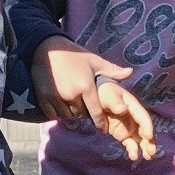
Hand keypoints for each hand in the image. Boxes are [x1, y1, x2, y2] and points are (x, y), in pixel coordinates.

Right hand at [31, 35, 155, 158]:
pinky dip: (57, 111)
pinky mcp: (43, 98)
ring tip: (70, 100)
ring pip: (67, 115)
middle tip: (81, 102)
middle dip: (83, 111)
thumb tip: (131, 72)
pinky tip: (59, 100)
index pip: (96, 113)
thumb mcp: (93, 60)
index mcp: (85, 86)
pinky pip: (54, 114)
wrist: (44, 46)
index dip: (100, 122)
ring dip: (70, 112)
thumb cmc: (72, 54)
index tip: (103, 128)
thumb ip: (111, 70)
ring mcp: (56, 97)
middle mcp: (71, 94)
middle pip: (81, 115)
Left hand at [96, 79, 156, 161]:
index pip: (143, 117)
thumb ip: (115, 102)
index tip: (149, 136)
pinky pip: (130, 144)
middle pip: (145, 130)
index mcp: (133, 107)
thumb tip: (123, 109)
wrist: (94, 99)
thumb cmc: (103, 93)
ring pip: (141, 139)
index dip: (147, 127)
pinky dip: (133, 150)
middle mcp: (135, 118)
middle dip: (150, 141)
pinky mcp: (123, 135)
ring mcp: (130, 127)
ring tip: (147, 157)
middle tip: (152, 152)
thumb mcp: (108, 95)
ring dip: (145, 148)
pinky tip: (133, 157)